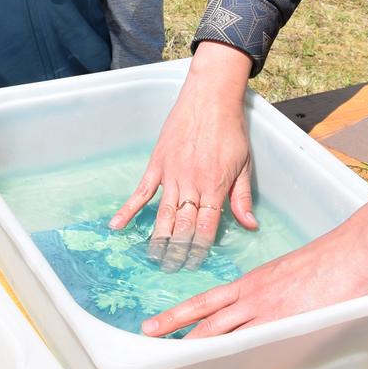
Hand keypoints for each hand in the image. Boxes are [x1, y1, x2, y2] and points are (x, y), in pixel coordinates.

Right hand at [108, 42, 255, 270]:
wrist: (210, 98)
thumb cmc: (230, 129)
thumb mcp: (244, 163)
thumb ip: (242, 197)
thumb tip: (250, 226)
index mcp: (215, 186)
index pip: (206, 228)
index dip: (201, 248)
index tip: (196, 263)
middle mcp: (191, 184)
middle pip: (183, 227)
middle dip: (178, 252)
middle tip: (173, 270)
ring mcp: (171, 175)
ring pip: (163, 215)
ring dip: (158, 240)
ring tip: (154, 259)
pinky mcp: (157, 164)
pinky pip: (141, 192)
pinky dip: (129, 210)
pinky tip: (118, 226)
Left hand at [141, 198, 367, 337]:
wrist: (353, 250)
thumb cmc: (330, 259)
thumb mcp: (289, 272)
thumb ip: (273, 290)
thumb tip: (267, 306)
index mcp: (254, 281)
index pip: (210, 300)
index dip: (184, 312)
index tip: (163, 321)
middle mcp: (254, 294)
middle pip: (206, 313)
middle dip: (175, 325)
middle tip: (150, 333)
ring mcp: (267, 308)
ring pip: (220, 328)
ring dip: (193, 339)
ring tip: (167, 349)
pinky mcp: (285, 319)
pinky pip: (250, 339)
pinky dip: (229, 351)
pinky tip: (214, 360)